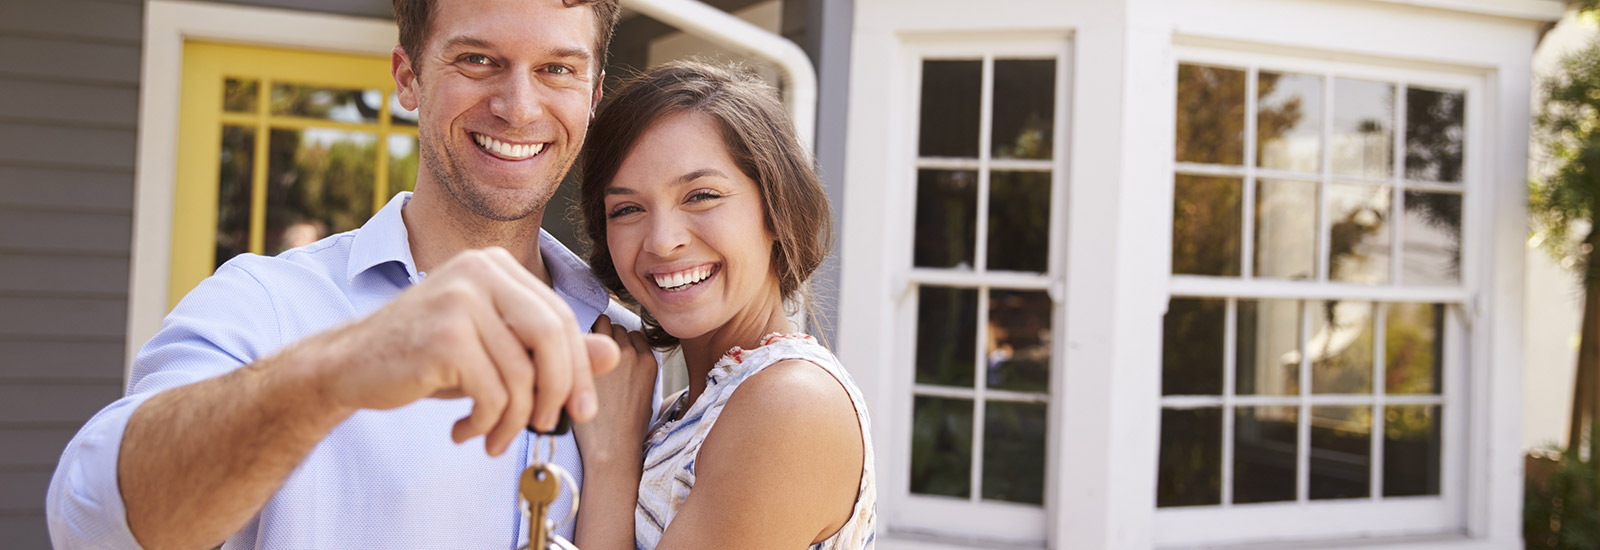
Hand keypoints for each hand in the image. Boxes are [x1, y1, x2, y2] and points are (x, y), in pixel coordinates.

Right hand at [299, 247, 620, 455]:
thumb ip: (550, 350)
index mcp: (496, 265)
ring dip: (516, 420)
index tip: (580, 409)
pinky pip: (494, 393)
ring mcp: (460, 298)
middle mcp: (479, 270)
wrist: (348, 366)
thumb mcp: (495, 350)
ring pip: (522, 373)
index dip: (578, 368)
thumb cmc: (427, 357)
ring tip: (494, 438)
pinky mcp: (445, 335)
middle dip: (559, 391)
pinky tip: (465, 432)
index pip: (560, 317)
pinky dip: (488, 424)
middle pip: (552, 337)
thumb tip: (612, 354)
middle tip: (549, 426)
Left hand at [574, 314, 656, 464]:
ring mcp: (611, 354)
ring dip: (591, 335)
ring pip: (601, 324)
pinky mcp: (591, 359)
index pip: (633, 334)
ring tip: (580, 354)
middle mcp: (633, 353)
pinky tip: (571, 357)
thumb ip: (636, 370)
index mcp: (649, 361)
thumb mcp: (644, 395)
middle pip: (616, 327)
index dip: (620, 343)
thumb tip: (620, 357)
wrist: (612, 446)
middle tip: (591, 355)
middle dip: (604, 336)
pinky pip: (584, 335)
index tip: (608, 355)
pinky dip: (577, 341)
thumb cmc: (625, 428)